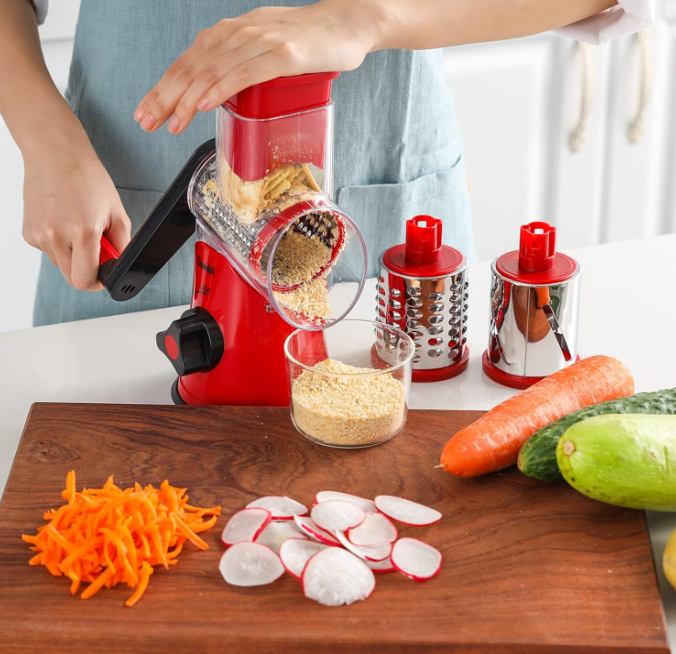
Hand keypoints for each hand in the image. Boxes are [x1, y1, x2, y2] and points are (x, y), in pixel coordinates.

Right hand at [22, 141, 130, 290]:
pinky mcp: (28, 233)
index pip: (85, 280)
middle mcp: (56, 236)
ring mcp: (39, 235)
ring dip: (74, 255)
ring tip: (79, 227)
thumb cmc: (87, 179)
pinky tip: (63, 221)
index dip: (98, 282)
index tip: (103, 276)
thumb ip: (121, 245)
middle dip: (87, 270)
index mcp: (83, 232)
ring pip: (61, 265)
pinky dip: (60, 244)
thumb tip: (119, 266)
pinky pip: (49, 251)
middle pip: (72, 278)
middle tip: (96, 249)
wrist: (55, 154)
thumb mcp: (116, 212)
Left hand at [134, 0, 383, 133]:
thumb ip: (243, 64)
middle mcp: (241, 32)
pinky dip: (220, 88)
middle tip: (146, 121)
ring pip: (213, 71)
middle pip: (194, 66)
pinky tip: (201, 104)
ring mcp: (262, 41)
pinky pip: (245, 73)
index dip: (165, 85)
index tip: (148, 110)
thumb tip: (222, 90)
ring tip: (170, 122)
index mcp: (234, 32)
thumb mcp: (268, 49)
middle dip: (166, 95)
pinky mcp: (284, 54)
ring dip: (186, 99)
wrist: (349, 24)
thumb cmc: (312, 42)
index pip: (190, 60)